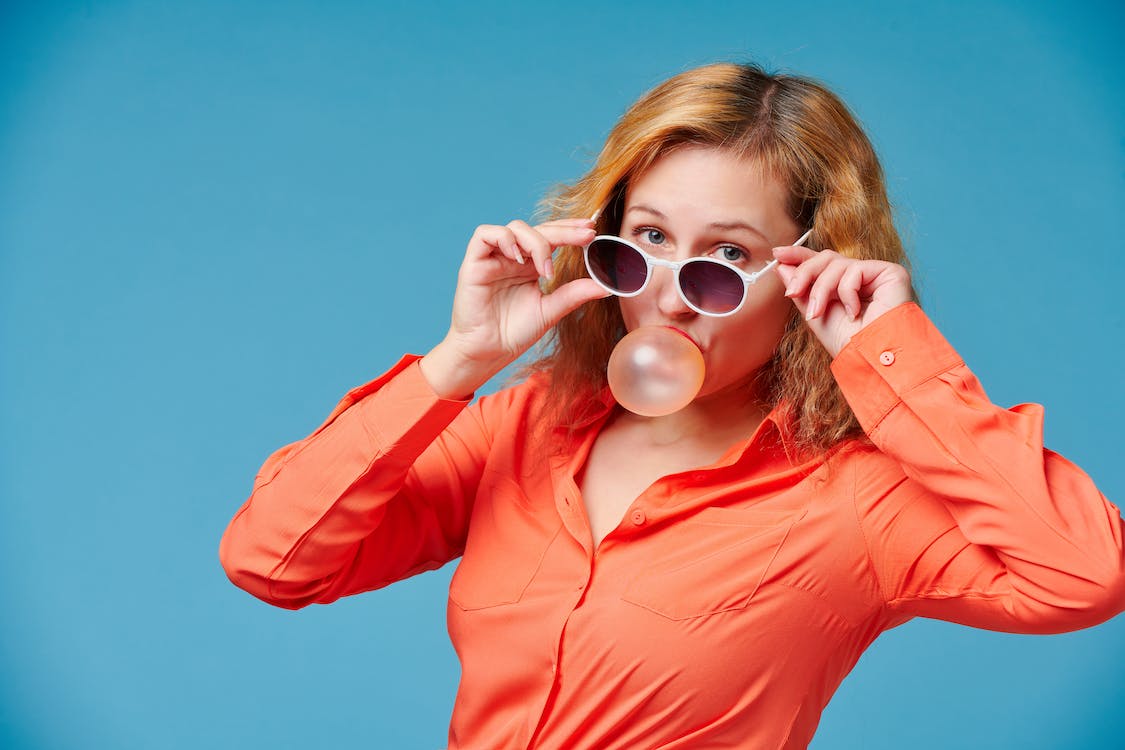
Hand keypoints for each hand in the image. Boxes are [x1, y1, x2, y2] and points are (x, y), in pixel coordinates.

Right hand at [421, 218, 609, 398]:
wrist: (489, 353)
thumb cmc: (514, 333)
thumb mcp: (550, 310)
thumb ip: (574, 294)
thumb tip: (606, 286)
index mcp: (530, 266)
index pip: (550, 237)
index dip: (570, 230)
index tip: (592, 230)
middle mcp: (512, 258)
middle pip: (537, 229)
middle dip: (563, 230)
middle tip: (585, 235)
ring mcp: (493, 258)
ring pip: (514, 228)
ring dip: (536, 241)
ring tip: (546, 269)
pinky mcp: (474, 262)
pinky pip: (484, 234)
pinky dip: (504, 239)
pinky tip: (518, 258)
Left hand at [772, 244, 912, 357]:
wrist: (870, 359)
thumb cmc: (848, 344)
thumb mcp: (815, 314)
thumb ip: (801, 290)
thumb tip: (782, 266)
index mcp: (845, 286)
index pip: (822, 263)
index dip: (800, 255)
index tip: (778, 254)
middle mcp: (862, 278)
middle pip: (827, 258)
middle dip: (805, 273)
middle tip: (791, 292)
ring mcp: (876, 274)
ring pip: (836, 264)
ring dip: (821, 290)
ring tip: (818, 313)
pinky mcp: (891, 273)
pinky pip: (855, 270)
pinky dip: (847, 293)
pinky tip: (854, 314)